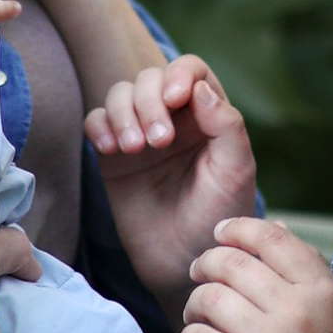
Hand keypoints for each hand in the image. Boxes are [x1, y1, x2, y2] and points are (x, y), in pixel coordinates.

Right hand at [84, 57, 258, 320]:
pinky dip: (100, 126)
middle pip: (150, 78)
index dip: (179, 74)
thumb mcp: (235, 172)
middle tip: (157, 142)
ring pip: (120, 94)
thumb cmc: (217, 217)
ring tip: (133, 149)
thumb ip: (226, 126)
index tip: (176, 99)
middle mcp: (173, 118)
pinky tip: (110, 149)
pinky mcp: (113, 155)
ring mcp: (141, 134)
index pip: (190, 70)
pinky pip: (96, 121)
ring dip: (123, 113)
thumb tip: (198, 87)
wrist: (184, 262)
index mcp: (207, 116)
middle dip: (149, 101)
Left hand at [180, 218, 332, 332]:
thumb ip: (307, 272)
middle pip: (232, 263)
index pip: (271, 238)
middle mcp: (297, 311)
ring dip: (196, 302)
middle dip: (207, 263)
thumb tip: (276, 227)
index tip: (221, 234)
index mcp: (322, 293)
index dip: (238, 229)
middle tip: (199, 273)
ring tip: (199, 314)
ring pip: (210, 298)